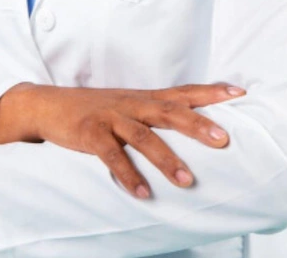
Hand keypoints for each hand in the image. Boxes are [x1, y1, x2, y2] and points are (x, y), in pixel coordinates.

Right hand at [0, 82, 245, 198]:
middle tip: (224, 139)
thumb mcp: (127, 105)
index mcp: (143, 98)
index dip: (211, 92)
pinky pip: (111, 156)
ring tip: (188, 181)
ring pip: (143, 136)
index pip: (183, 92)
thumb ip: (154, 112)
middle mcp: (131, 104)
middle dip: (197, 124)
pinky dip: (127, 175)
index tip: (239, 93)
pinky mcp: (90, 134)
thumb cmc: (95, 109)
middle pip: (170, 111)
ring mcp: (111, 118)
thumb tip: (191, 125)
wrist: (48, 105)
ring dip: (167, 159)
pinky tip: (142, 193)